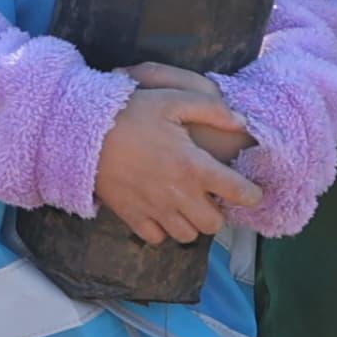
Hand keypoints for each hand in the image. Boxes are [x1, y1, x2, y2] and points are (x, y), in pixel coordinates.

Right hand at [89, 73, 260, 244]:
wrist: (84, 132)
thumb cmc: (130, 112)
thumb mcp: (173, 99)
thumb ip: (212, 109)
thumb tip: (241, 122)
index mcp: (194, 166)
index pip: (238, 192)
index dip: (252, 195)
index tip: (251, 192)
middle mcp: (179, 194)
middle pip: (213, 224)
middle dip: (217, 213)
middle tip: (209, 197)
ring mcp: (154, 209)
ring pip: (187, 235)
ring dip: (191, 223)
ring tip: (185, 205)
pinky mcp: (132, 216)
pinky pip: (157, 237)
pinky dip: (163, 229)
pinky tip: (160, 212)